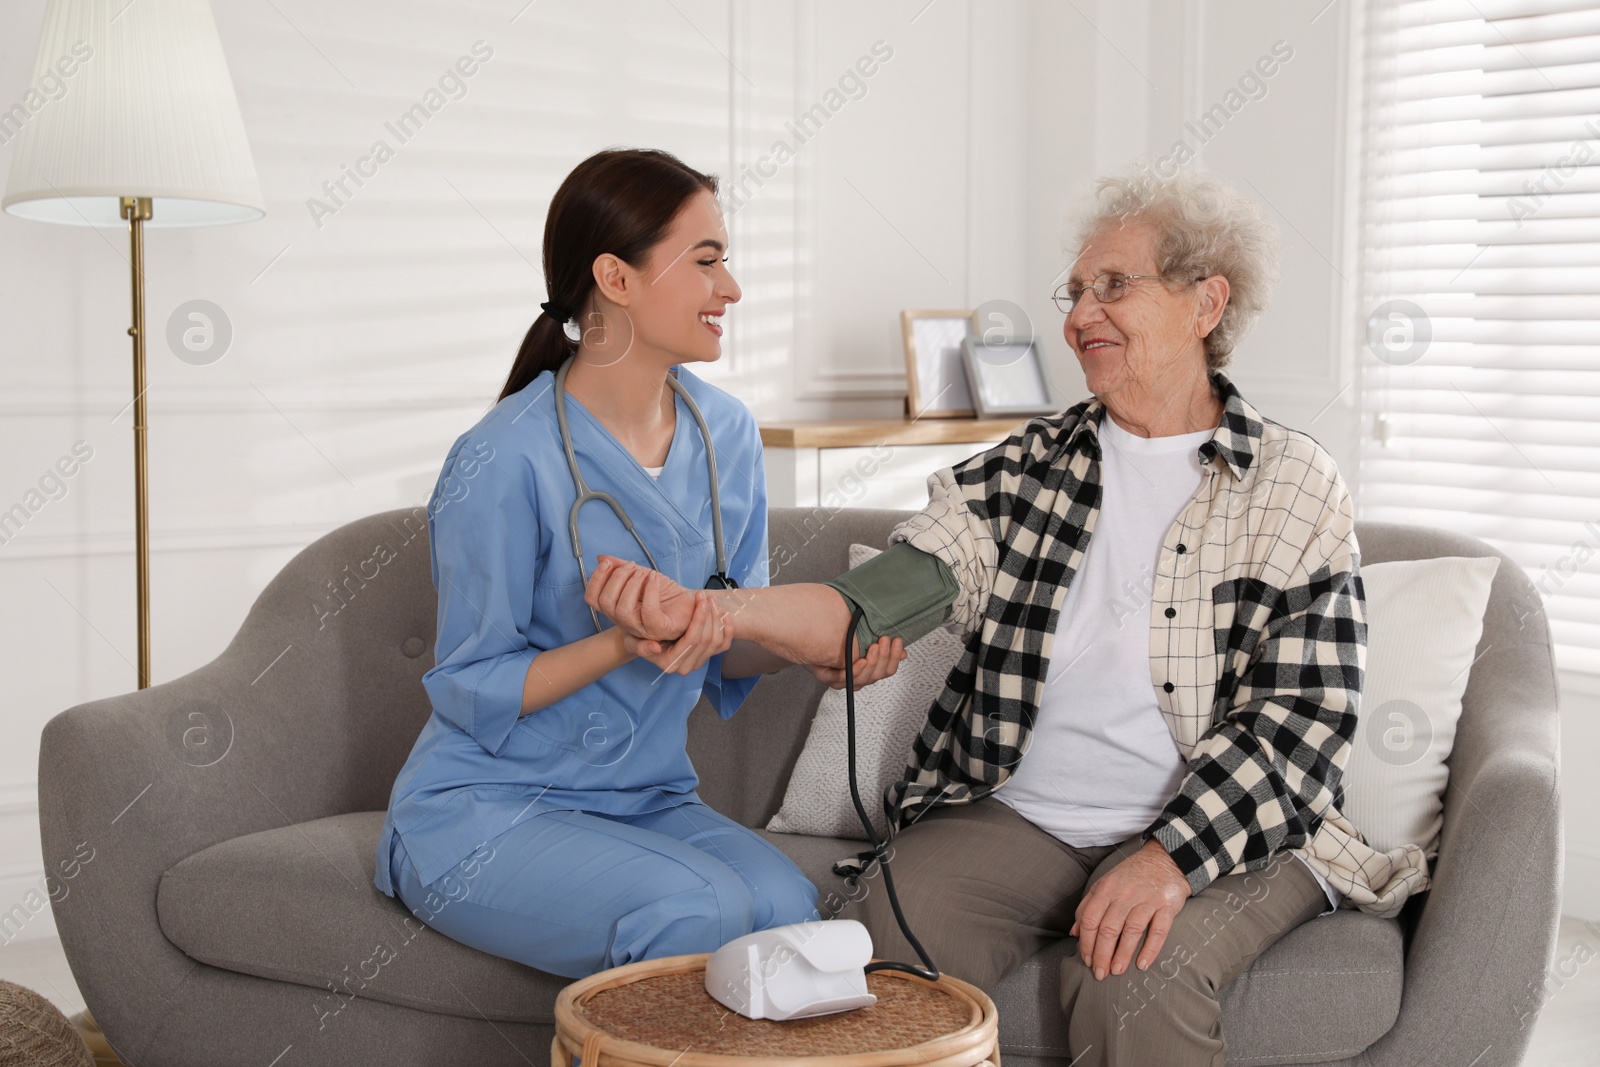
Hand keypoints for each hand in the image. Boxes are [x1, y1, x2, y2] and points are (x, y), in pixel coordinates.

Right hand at [586, 555, 694, 641]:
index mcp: (617, 610)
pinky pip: (648, 613)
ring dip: (632, 584)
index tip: (608, 563)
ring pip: (623, 611)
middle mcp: (626, 622)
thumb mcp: (640, 576)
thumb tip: (602, 558)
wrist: (692, 601)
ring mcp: (643, 628)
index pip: (592, 599)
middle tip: (633, 566)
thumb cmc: (665, 592)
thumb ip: (620, 568)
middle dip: (616, 578)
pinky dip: (650, 591)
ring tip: (645, 573)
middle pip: (606, 603)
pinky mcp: (661, 629)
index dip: (596, 579)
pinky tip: (655, 579)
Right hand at [622, 591, 731, 675]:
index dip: (700, 617)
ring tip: (711, 599)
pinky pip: (724, 645)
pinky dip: (728, 629)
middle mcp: (687, 666)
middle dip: (709, 614)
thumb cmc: (639, 638)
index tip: (699, 598)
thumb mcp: (632, 641)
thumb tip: (655, 647)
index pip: (692, 640)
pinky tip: (724, 614)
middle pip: (708, 640)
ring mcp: (699, 662)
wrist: (646, 639)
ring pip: (717, 641)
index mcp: (671, 663)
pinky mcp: (707, 656)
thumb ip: (641, 646)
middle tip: (705, 595)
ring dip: (717, 618)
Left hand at [805, 636, 905, 689]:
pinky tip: (860, 661)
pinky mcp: (829, 679)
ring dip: (872, 663)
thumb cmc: (835, 641)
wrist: (808, 639)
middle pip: (878, 675)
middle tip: (884, 640)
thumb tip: (904, 653)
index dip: (895, 656)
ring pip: (863, 679)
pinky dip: (854, 670)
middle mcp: (857, 678)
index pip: (888, 669)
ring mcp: (843, 681)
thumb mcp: (862, 639)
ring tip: (875, 646)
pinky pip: (845, 679)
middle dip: (884, 657)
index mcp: (867, 670)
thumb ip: (881, 647)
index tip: (897, 641)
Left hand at [1070, 838, 1190, 979]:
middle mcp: (1124, 894)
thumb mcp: (1104, 885)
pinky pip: (1158, 931)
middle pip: (1108, 928)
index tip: (1086, 960)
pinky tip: (1142, 964)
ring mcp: (1147, 900)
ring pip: (1131, 931)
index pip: (1090, 920)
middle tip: (1099, 974)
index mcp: (1106, 889)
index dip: (1086, 943)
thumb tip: (1074, 933)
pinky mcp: (1166, 906)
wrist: (1164, 860)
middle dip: (1101, 954)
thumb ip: (1087, 907)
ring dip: (1122, 955)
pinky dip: (1150, 949)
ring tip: (1116, 971)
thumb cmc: (1130, 877)